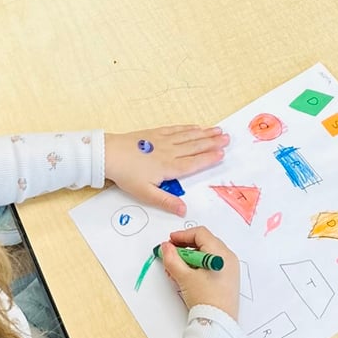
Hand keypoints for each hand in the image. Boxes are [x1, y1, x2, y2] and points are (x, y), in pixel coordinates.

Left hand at [104, 125, 229, 213]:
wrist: (109, 154)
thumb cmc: (126, 175)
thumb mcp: (145, 193)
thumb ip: (166, 201)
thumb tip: (184, 210)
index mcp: (169, 167)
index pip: (194, 163)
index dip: (209, 158)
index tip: (222, 153)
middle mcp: (170, 152)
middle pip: (195, 146)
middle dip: (212, 142)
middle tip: (227, 138)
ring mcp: (163, 141)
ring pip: (188, 136)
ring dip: (204, 133)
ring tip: (218, 130)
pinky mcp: (155, 133)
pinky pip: (176, 129)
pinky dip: (187, 128)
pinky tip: (195, 126)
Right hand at [159, 226, 239, 318]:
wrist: (218, 324)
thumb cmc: (205, 299)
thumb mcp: (185, 277)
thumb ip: (172, 259)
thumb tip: (165, 247)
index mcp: (221, 253)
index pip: (200, 234)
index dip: (182, 235)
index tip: (169, 242)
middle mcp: (228, 258)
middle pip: (204, 242)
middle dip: (184, 248)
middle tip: (170, 255)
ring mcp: (229, 269)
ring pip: (206, 254)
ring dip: (189, 259)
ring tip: (174, 269)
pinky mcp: (227, 279)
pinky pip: (210, 265)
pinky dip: (197, 267)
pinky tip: (185, 276)